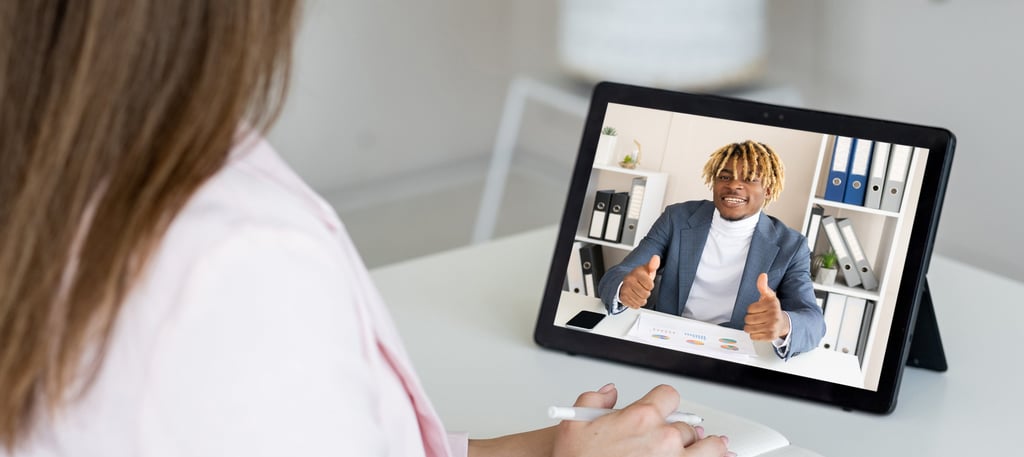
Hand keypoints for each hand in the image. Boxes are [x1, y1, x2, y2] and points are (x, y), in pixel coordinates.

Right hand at [552, 384, 731, 456]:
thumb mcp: (573, 423)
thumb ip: (593, 400)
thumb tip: (608, 393)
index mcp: (641, 417)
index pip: (669, 396)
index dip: (664, 402)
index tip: (663, 409)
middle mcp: (663, 438)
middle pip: (686, 425)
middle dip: (679, 431)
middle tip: (671, 439)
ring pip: (709, 447)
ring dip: (710, 446)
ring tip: (715, 446)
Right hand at [619, 255, 659, 308]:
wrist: (627, 281)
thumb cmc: (639, 276)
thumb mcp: (647, 269)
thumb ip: (653, 264)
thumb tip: (656, 258)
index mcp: (635, 274)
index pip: (650, 285)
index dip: (650, 285)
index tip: (647, 282)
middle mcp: (628, 281)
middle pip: (645, 294)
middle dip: (646, 292)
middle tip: (643, 288)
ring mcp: (625, 290)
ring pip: (641, 301)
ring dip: (642, 298)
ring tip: (639, 292)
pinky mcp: (623, 298)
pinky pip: (635, 305)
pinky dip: (637, 302)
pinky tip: (635, 296)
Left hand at [743, 273, 789, 340]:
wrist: (783, 323)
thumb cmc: (773, 309)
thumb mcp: (769, 296)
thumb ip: (763, 286)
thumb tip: (762, 275)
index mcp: (772, 304)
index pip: (750, 309)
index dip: (752, 309)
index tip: (759, 309)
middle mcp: (774, 316)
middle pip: (748, 319)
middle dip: (750, 319)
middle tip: (758, 318)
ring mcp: (772, 327)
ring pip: (749, 329)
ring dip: (750, 327)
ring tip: (758, 324)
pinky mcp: (770, 336)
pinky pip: (753, 336)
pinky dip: (754, 334)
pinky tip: (761, 330)